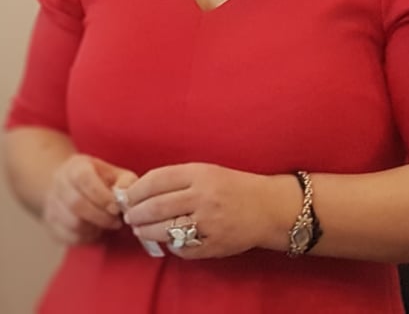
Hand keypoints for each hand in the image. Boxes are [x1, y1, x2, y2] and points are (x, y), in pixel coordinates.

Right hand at [43, 154, 137, 244]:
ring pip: (71, 223)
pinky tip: (96, 231)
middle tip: (117, 222)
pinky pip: (68, 237)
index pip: (84, 179)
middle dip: (100, 216)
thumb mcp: (116, 174)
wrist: (71, 185)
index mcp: (76, 167)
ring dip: (94, 228)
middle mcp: (60, 184)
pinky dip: (86, 238)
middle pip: (76, 204)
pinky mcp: (51, 224)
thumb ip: (126, 182)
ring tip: (108, 225)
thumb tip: (129, 196)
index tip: (117, 208)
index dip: (101, 196)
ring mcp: (53, 205)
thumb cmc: (100, 180)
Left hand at [123, 164, 292, 258]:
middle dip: (135, 214)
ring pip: (164, 230)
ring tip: (140, 230)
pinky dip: (170, 246)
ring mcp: (208, 223)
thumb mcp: (209, 172)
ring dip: (146, 232)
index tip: (127, 197)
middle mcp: (204, 196)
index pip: (157, 180)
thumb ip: (179, 179)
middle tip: (128, 217)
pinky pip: (181, 249)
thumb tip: (141, 191)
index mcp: (201, 173)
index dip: (136, 190)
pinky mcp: (213, 245)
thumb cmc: (235, 186)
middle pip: (156, 207)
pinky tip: (167, 240)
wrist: (268, 207)